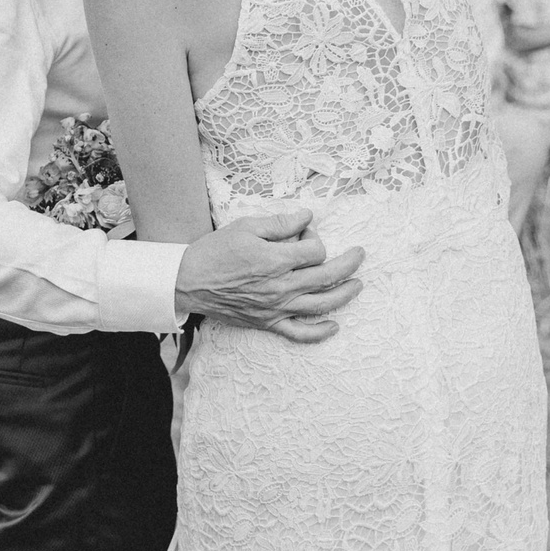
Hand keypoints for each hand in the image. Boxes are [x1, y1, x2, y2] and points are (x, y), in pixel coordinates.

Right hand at [174, 209, 365, 343]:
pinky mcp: (268, 322)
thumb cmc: (216, 251)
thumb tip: (308, 217)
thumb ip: (280, 223)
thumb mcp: (246, 226)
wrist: (189, 281)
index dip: (316, 239)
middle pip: (327, 277)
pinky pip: (299, 333)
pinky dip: (319, 332)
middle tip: (360, 254)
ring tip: (358, 285)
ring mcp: (276, 308)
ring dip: (344, 295)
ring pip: (321, 305)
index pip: (316, 251)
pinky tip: (334, 326)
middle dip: (349, 264)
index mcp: (275, 260)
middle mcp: (280, 286)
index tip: (305, 233)